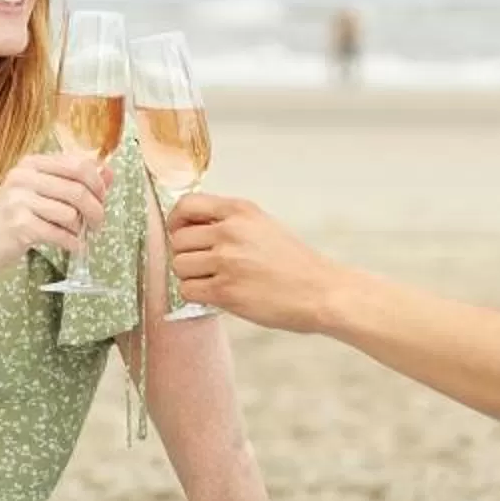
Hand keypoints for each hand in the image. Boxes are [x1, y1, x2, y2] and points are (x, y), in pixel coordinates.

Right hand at [0, 152, 109, 267]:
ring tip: (76, 236)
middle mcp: (23, 177)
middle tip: (98, 223)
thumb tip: (110, 173)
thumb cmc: (9, 221)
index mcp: (30, 163)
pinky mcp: (20, 226)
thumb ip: (72, 182)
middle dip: (96, 208)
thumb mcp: (38, 194)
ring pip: (71, 213)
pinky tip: (72, 247)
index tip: (102, 199)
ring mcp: (19, 201)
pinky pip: (61, 234)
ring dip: (81, 230)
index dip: (98, 183)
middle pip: (78, 188)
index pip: (78, 163)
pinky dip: (72, 244)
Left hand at [167, 192, 341, 332]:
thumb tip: (189, 228)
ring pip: (179, 266)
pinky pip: (188, 290)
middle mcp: (230, 231)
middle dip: (186, 255)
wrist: (322, 291)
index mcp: (240, 210)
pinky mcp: (226, 291)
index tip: (181, 235)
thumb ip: (229, 222)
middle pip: (178, 240)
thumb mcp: (263, 226)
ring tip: (213, 281)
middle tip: (204, 266)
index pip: (186, 205)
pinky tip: (217, 295)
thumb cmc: (294, 263)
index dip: (176, 222)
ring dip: (191, 277)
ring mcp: (227, 261)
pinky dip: (197, 295)